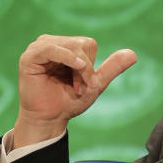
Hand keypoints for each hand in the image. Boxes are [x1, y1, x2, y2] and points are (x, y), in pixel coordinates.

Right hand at [12, 34, 136, 148]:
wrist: (50, 119)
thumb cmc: (69, 101)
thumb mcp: (95, 83)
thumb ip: (112, 68)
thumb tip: (133, 53)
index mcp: (66, 47)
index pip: (88, 44)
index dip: (91, 65)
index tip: (86, 85)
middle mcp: (52, 43)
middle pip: (81, 44)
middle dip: (85, 68)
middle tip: (78, 88)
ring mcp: (39, 48)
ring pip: (70, 46)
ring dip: (77, 69)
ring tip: (73, 87)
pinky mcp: (30, 57)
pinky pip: (50, 48)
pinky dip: (67, 57)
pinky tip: (76, 67)